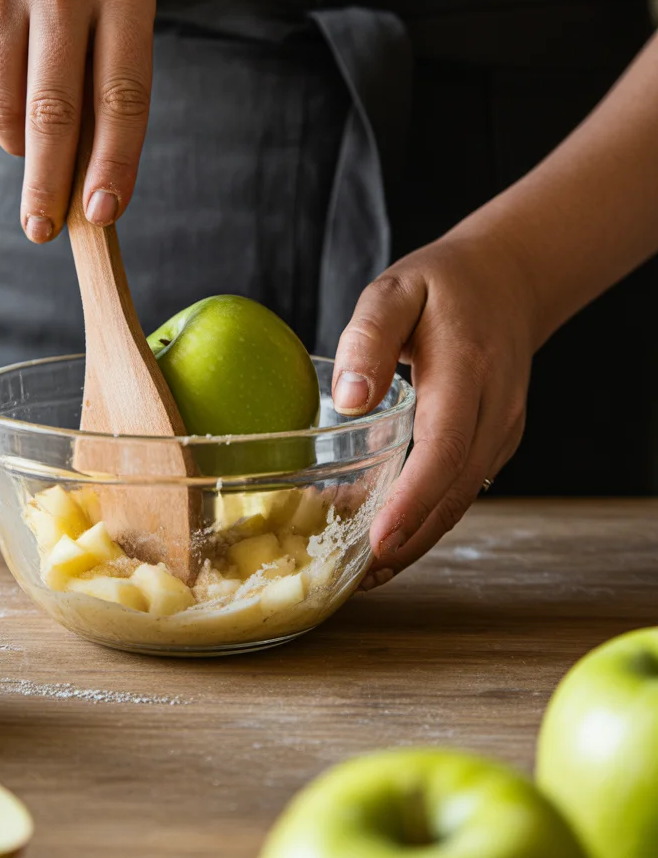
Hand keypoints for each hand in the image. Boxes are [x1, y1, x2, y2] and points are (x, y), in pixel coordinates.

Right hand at [0, 0, 154, 241]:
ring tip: (31, 139)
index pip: (122, 93)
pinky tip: (5, 73)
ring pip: (1, 103)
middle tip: (43, 229)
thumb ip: (117, 72)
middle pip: (52, 109)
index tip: (102, 213)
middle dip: (48, 183)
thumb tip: (95, 175)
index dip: (112, 162)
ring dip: (18, 142)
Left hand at [332, 230, 538, 587]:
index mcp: (469, 369)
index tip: (380, 539)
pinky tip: (390, 530)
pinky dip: (430, 514)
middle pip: (457, 489)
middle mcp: (495, 408)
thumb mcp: (396, 289)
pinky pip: (464, 485)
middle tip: (359, 577)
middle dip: (411, 539)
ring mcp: (503, 428)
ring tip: (367, 572)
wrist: (509, 280)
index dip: (414, 499)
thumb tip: (349, 400)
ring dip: (420, 537)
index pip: (445, 447)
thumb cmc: (442, 285)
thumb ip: (369, 337)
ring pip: (463, 497)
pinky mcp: (497, 440)